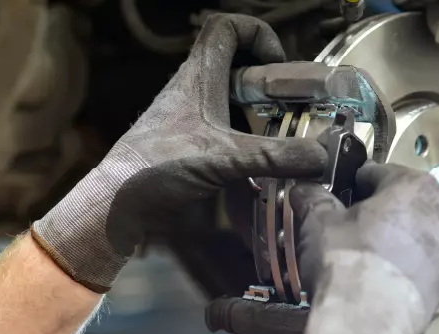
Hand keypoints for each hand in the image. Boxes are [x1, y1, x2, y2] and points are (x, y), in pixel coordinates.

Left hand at [31, 14, 326, 292]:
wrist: (115, 202)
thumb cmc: (159, 166)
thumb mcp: (224, 159)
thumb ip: (274, 156)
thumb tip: (322, 156)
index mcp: (198, 76)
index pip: (226, 26)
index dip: (257, 34)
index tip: (276, 65)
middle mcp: (192, 88)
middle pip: (233, 62)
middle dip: (266, 79)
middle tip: (289, 107)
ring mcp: (187, 115)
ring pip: (228, 96)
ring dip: (256, 110)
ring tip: (281, 135)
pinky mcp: (185, 140)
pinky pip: (222, 125)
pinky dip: (243, 135)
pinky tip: (257, 161)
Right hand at [288, 162, 438, 333]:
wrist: (369, 320)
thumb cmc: (347, 260)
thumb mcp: (317, 221)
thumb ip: (312, 198)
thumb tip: (303, 190)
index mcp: (412, 184)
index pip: (378, 173)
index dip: (353, 185)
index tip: (340, 198)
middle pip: (406, 202)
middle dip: (382, 211)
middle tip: (352, 228)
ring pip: (419, 233)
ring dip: (398, 238)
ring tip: (369, 255)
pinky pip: (426, 263)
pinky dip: (408, 265)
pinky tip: (382, 278)